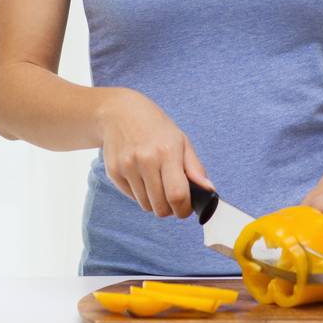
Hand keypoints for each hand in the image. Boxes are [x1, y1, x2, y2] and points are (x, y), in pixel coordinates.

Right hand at [97, 87, 212, 218]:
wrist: (119, 113)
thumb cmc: (156, 128)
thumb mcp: (181, 141)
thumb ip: (196, 168)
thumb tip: (209, 190)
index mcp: (167, 152)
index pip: (177, 195)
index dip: (184, 209)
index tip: (186, 208)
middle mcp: (146, 160)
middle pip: (160, 207)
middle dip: (170, 209)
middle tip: (172, 198)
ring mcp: (127, 167)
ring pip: (146, 206)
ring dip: (154, 202)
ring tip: (156, 183)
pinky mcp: (114, 172)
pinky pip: (132, 198)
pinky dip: (140, 194)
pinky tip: (141, 176)